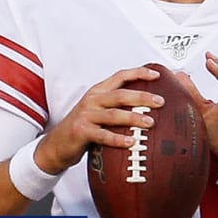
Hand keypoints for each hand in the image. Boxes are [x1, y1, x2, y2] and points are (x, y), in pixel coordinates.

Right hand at [35, 66, 163, 173]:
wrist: (57, 143)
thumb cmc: (85, 126)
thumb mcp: (101, 111)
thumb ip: (120, 106)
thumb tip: (150, 105)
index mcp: (99, 92)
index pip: (120, 76)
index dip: (138, 73)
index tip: (157, 75)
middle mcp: (92, 100)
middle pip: (120, 95)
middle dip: (142, 97)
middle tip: (160, 102)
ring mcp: (86, 116)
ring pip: (113, 114)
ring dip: (133, 118)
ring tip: (150, 122)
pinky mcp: (82, 132)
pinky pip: (103, 135)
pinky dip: (117, 139)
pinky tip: (131, 142)